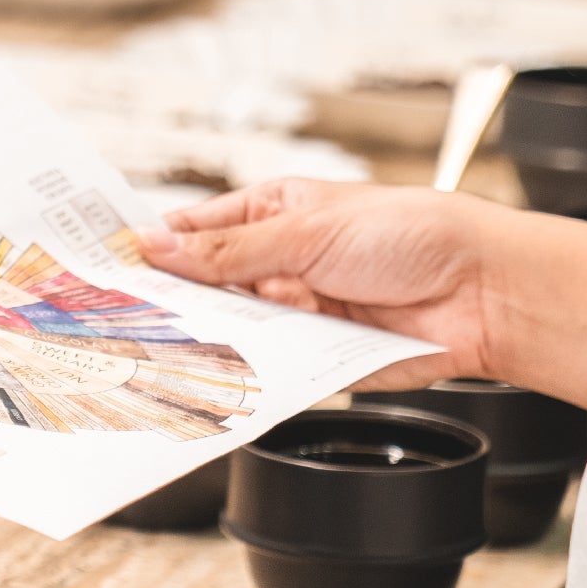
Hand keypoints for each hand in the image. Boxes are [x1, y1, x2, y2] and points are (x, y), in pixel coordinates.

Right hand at [140, 180, 511, 390]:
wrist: (484, 294)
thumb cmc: (414, 234)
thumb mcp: (308, 231)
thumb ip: (228, 249)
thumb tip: (156, 245)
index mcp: (272, 213)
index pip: (194, 230)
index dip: (151, 247)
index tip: (102, 265)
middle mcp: (279, 263)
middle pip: (204, 286)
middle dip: (169, 299)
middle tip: (112, 313)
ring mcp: (297, 313)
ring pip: (231, 330)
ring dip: (205, 336)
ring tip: (153, 346)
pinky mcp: (317, 358)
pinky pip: (269, 368)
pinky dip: (244, 371)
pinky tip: (213, 374)